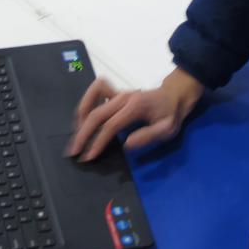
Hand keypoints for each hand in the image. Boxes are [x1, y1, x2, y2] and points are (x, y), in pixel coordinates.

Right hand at [65, 67, 203, 160]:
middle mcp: (123, 97)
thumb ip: (147, 136)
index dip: (98, 142)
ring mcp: (118, 92)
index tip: (89, 156)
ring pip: (92, 98)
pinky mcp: (115, 92)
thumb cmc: (171, 114)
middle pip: (96, 113)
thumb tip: (126, 145)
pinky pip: (95, 92)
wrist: (174, 95)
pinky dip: (86, 104)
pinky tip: (83, 118)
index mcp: (135, 107)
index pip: (110, 125)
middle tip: (74, 151)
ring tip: (76, 134)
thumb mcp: (167, 129)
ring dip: (81, 116)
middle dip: (83, 133)